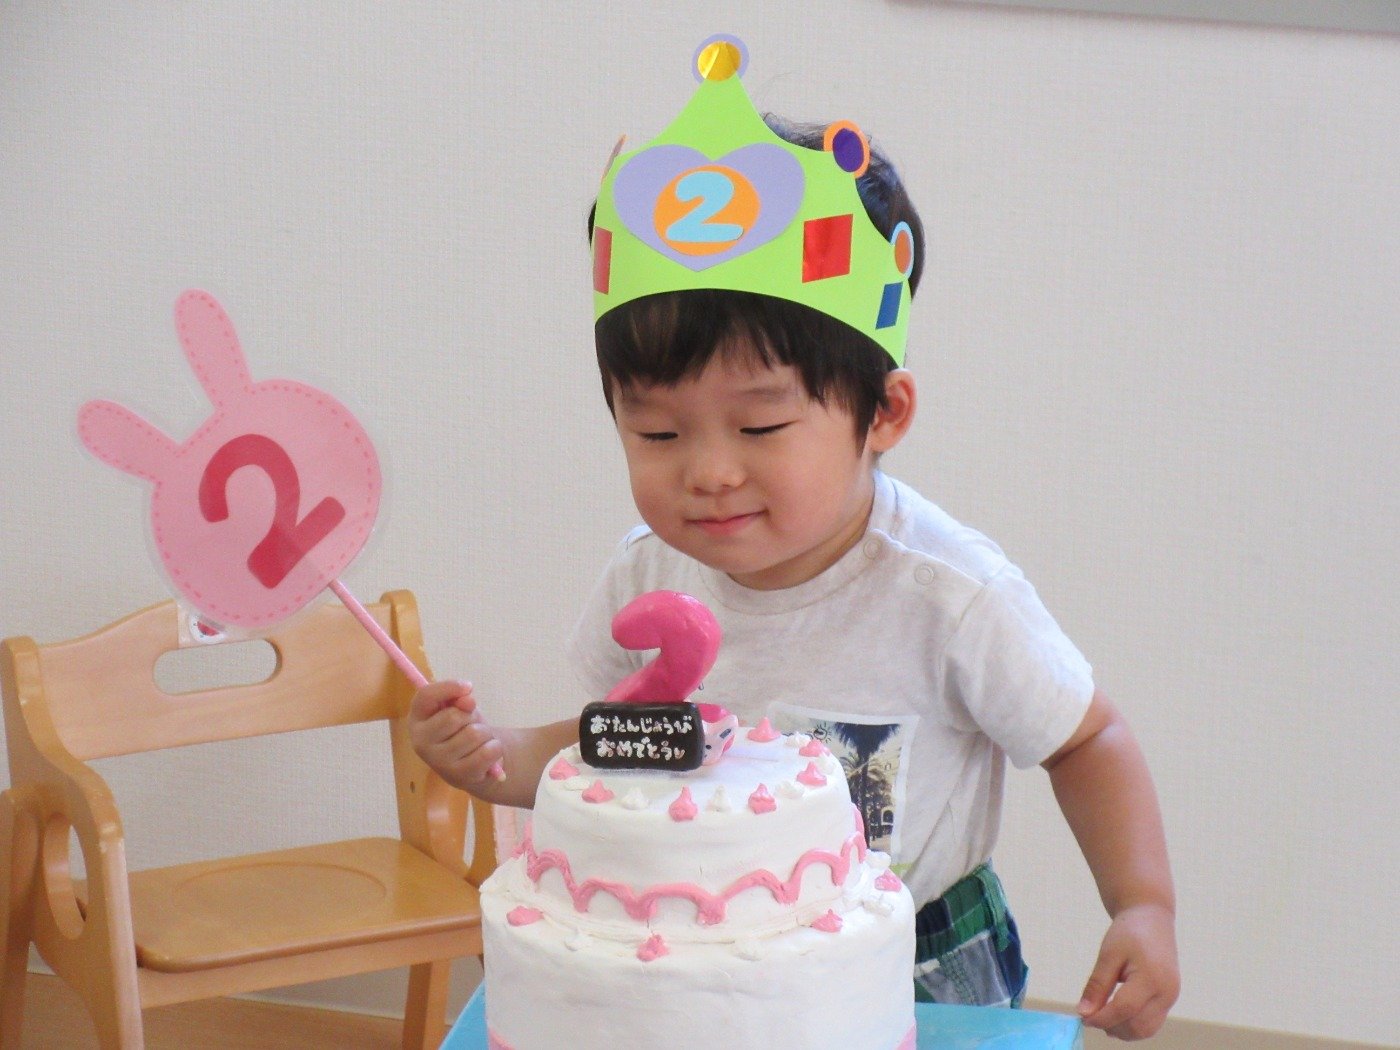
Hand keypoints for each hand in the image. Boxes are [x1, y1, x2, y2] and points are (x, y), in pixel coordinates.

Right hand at [408, 680, 506, 790]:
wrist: (476, 762)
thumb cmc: (463, 729)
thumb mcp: (460, 708)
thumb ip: (460, 699)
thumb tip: (467, 700)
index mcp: (417, 720)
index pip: (425, 696)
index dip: (448, 687)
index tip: (469, 686)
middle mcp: (420, 742)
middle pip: (453, 716)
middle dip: (471, 716)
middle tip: (471, 724)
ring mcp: (438, 762)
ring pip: (474, 734)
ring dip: (485, 733)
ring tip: (479, 740)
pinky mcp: (458, 776)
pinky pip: (487, 752)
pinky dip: (495, 748)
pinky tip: (487, 753)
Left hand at [1078, 902, 1179, 1039]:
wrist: (1152, 917)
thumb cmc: (1129, 932)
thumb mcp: (1108, 954)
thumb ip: (1097, 985)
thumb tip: (1084, 1012)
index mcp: (1152, 978)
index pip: (1125, 1009)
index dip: (1102, 1018)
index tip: (1083, 1018)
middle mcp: (1167, 992)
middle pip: (1139, 1026)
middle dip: (1113, 1027)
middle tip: (1090, 1018)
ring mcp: (1171, 997)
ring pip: (1147, 1029)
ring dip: (1123, 1030)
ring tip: (1102, 1017)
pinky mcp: (1169, 998)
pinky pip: (1151, 1021)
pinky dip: (1133, 1024)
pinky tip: (1115, 1014)